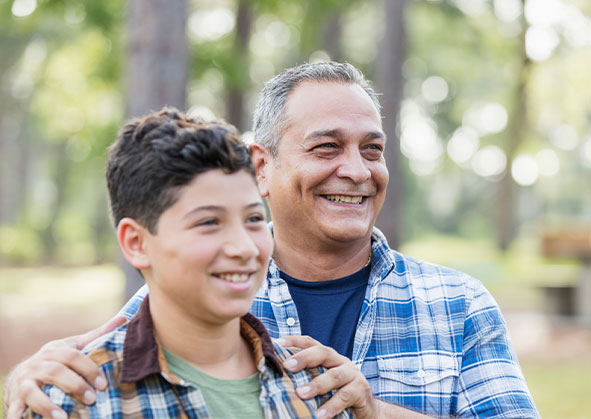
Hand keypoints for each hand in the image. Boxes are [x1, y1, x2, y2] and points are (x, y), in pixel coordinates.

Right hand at [4, 315, 126, 418]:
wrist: (22, 374)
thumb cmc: (57, 360)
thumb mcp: (75, 346)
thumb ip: (98, 336)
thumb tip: (124, 319)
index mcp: (55, 350)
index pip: (73, 356)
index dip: (89, 369)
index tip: (103, 385)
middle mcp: (38, 363)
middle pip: (56, 372)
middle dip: (75, 385)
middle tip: (92, 400)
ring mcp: (24, 381)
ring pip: (33, 391)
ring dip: (47, 405)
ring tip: (63, 418)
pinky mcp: (14, 398)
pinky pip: (15, 408)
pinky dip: (18, 417)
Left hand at [278, 335, 378, 418]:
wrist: (367, 411)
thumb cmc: (338, 396)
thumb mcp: (322, 384)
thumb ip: (306, 378)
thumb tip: (276, 379)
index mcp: (329, 357)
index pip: (311, 343)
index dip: (294, 340)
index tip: (277, 343)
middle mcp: (341, 361)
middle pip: (323, 352)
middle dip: (304, 357)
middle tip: (287, 366)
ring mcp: (353, 374)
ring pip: (335, 375)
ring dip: (317, 384)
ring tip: (301, 394)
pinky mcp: (361, 390)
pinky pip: (345, 396)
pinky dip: (331, 406)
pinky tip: (319, 415)